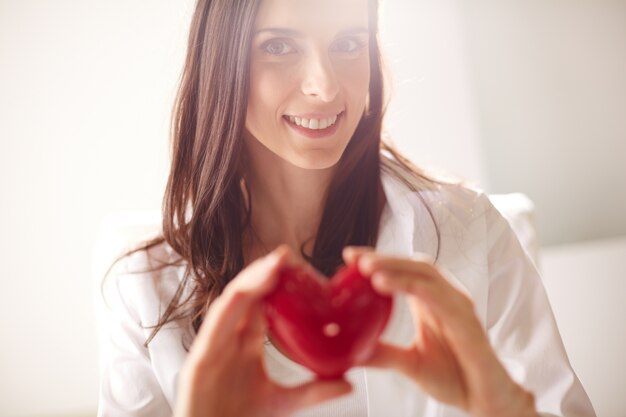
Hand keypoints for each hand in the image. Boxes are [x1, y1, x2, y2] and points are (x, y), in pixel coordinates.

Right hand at [174, 245, 351, 416]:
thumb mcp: (282, 403)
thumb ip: (313, 391)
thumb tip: (348, 382)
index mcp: (243, 345)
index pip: (260, 305)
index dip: (276, 284)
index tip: (299, 268)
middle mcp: (227, 340)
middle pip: (245, 296)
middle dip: (264, 273)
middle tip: (287, 256)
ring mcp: (212, 346)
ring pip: (230, 302)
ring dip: (251, 280)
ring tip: (274, 265)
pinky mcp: (198, 358)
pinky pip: (215, 323)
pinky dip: (233, 303)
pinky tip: (249, 289)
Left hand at [343, 247, 537, 416]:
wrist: (485, 401)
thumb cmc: (453, 377)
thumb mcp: (409, 363)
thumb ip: (383, 353)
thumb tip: (348, 350)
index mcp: (430, 302)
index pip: (404, 271)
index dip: (380, 260)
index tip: (350, 256)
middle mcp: (445, 298)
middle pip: (414, 266)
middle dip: (384, 258)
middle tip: (355, 259)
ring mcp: (458, 307)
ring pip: (426, 275)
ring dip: (396, 268)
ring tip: (368, 269)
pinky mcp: (468, 322)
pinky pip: (441, 298)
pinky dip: (416, 287)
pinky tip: (390, 285)